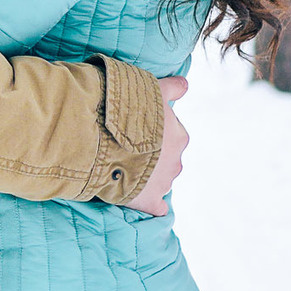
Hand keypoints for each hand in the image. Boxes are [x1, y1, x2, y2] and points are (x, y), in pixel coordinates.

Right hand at [126, 75, 189, 215]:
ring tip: (124, 168)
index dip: (153, 132)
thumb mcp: (153, 90)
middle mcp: (177, 161)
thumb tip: (185, 84)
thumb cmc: (129, 112)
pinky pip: (156, 206)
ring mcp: (163, 183)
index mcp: (179, 137)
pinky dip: (151, 204)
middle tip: (127, 148)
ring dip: (147, 176)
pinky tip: (141, 199)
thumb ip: (172, 88)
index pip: (171, 135)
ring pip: (160, 180)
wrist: (105, 138)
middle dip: (152, 155)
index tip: (136, 129)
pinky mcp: (149, 200)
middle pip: (167, 159)